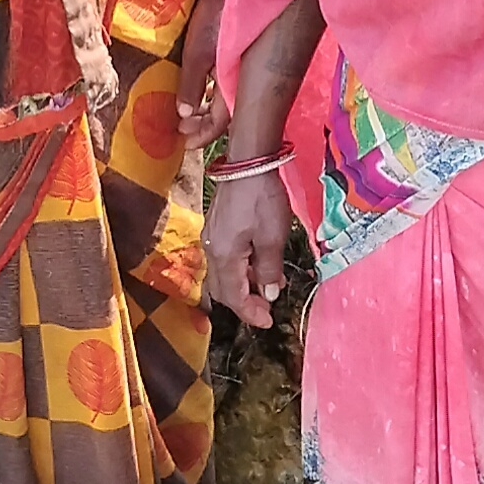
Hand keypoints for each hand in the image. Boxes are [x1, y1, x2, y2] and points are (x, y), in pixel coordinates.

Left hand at [177, 0, 231, 148]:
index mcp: (232, 82)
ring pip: (222, 99)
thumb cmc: (214, 18)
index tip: (185, 143)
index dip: (203, 135)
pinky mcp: (231, 53)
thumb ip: (192, 85)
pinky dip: (208, 92)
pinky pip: (222, 83)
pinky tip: (196, 91)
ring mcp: (236, 66)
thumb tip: (185, 115)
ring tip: (185, 116)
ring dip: (204, 110)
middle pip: (223, 114)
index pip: (220, 121)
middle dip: (203, 126)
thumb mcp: (197, 54)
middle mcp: (238, 78)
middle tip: (181, 130)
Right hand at [204, 173, 290, 329]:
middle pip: (222, 289)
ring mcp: (211, 237)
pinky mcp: (216, 226)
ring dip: (243, 285)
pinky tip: (258, 263)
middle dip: (243, 303)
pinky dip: (240, 269)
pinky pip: (225, 258)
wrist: (248, 161)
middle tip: (266, 309)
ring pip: (223, 274)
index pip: (234, 296)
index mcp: (224, 256)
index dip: (250, 313)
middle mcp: (211, 250)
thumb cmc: (261, 199)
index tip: (268, 322)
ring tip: (268, 285)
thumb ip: (269, 270)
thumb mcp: (272, 238)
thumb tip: (268, 295)